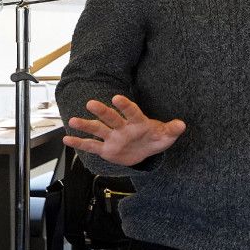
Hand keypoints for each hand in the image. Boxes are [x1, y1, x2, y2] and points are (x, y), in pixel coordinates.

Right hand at [63, 94, 185, 166]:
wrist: (145, 151)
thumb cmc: (155, 139)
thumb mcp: (166, 136)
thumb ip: (172, 130)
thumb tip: (182, 125)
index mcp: (138, 122)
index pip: (131, 112)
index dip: (125, 105)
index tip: (116, 98)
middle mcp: (122, 128)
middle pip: (111, 118)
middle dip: (102, 111)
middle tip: (91, 103)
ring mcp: (113, 138)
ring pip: (98, 130)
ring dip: (86, 125)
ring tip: (73, 120)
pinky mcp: (106, 149)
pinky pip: (92, 146)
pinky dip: (80, 143)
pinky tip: (67, 138)